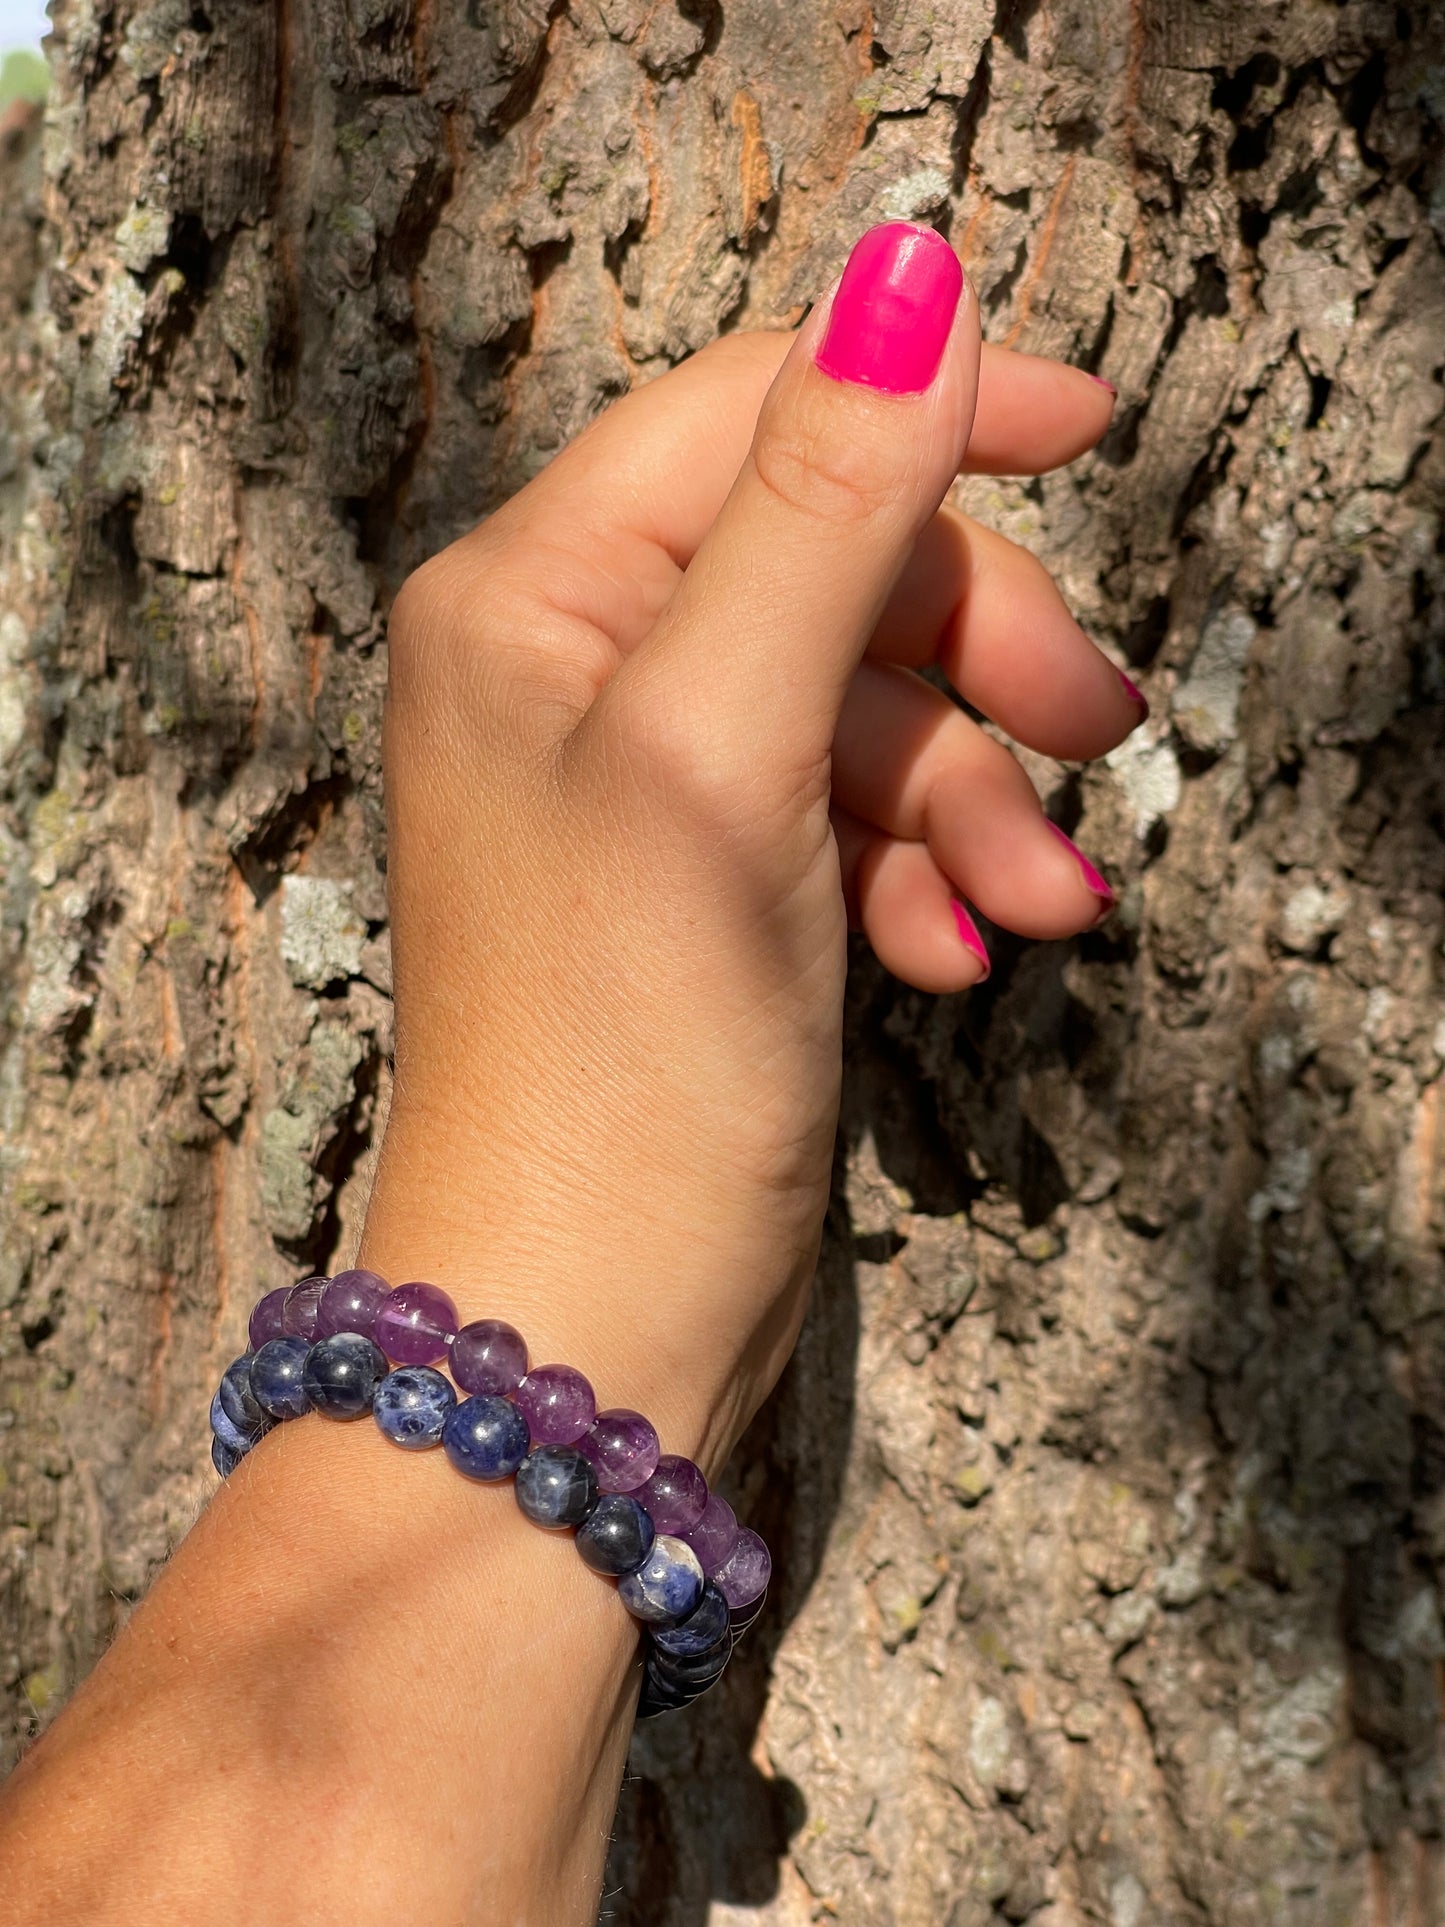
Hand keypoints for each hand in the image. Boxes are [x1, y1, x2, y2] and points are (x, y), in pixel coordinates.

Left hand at [364, 222, 1142, 1474]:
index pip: (752, 411)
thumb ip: (813, 508)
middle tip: (1093, 727)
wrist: (585, 1319)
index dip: (922, 400)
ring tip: (1031, 908)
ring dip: (971, 792)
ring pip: (866, 701)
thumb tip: (911, 269)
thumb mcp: (721, 751)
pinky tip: (955, 955)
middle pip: (830, 559)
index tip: (1088, 428)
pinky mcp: (712, 882)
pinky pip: (855, 813)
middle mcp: (573, 667)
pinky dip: (927, 868)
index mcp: (532, 594)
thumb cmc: (618, 1049)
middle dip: (972, 647)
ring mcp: (648, 781)